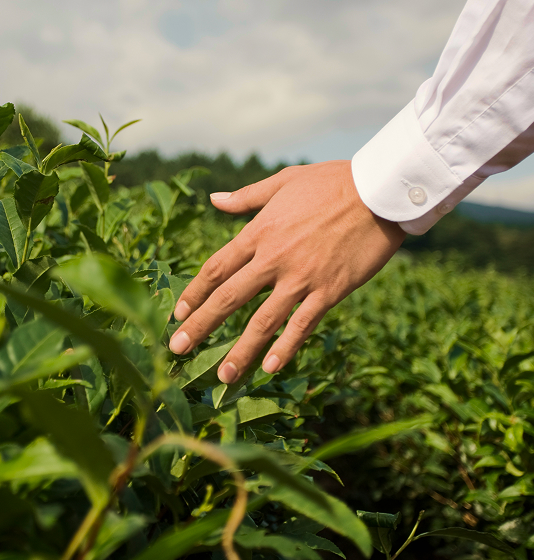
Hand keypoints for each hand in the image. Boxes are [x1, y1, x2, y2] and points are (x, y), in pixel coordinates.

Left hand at [169, 160, 404, 381]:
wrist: (381, 190)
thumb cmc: (333, 182)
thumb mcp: (283, 182)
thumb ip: (246, 197)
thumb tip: (214, 199)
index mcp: (259, 232)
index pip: (215, 269)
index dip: (193, 293)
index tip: (177, 314)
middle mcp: (274, 258)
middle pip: (228, 298)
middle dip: (200, 326)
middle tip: (177, 349)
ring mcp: (301, 278)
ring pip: (262, 321)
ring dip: (240, 350)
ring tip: (223, 377)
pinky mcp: (330, 291)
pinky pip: (302, 325)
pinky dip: (286, 348)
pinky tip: (270, 368)